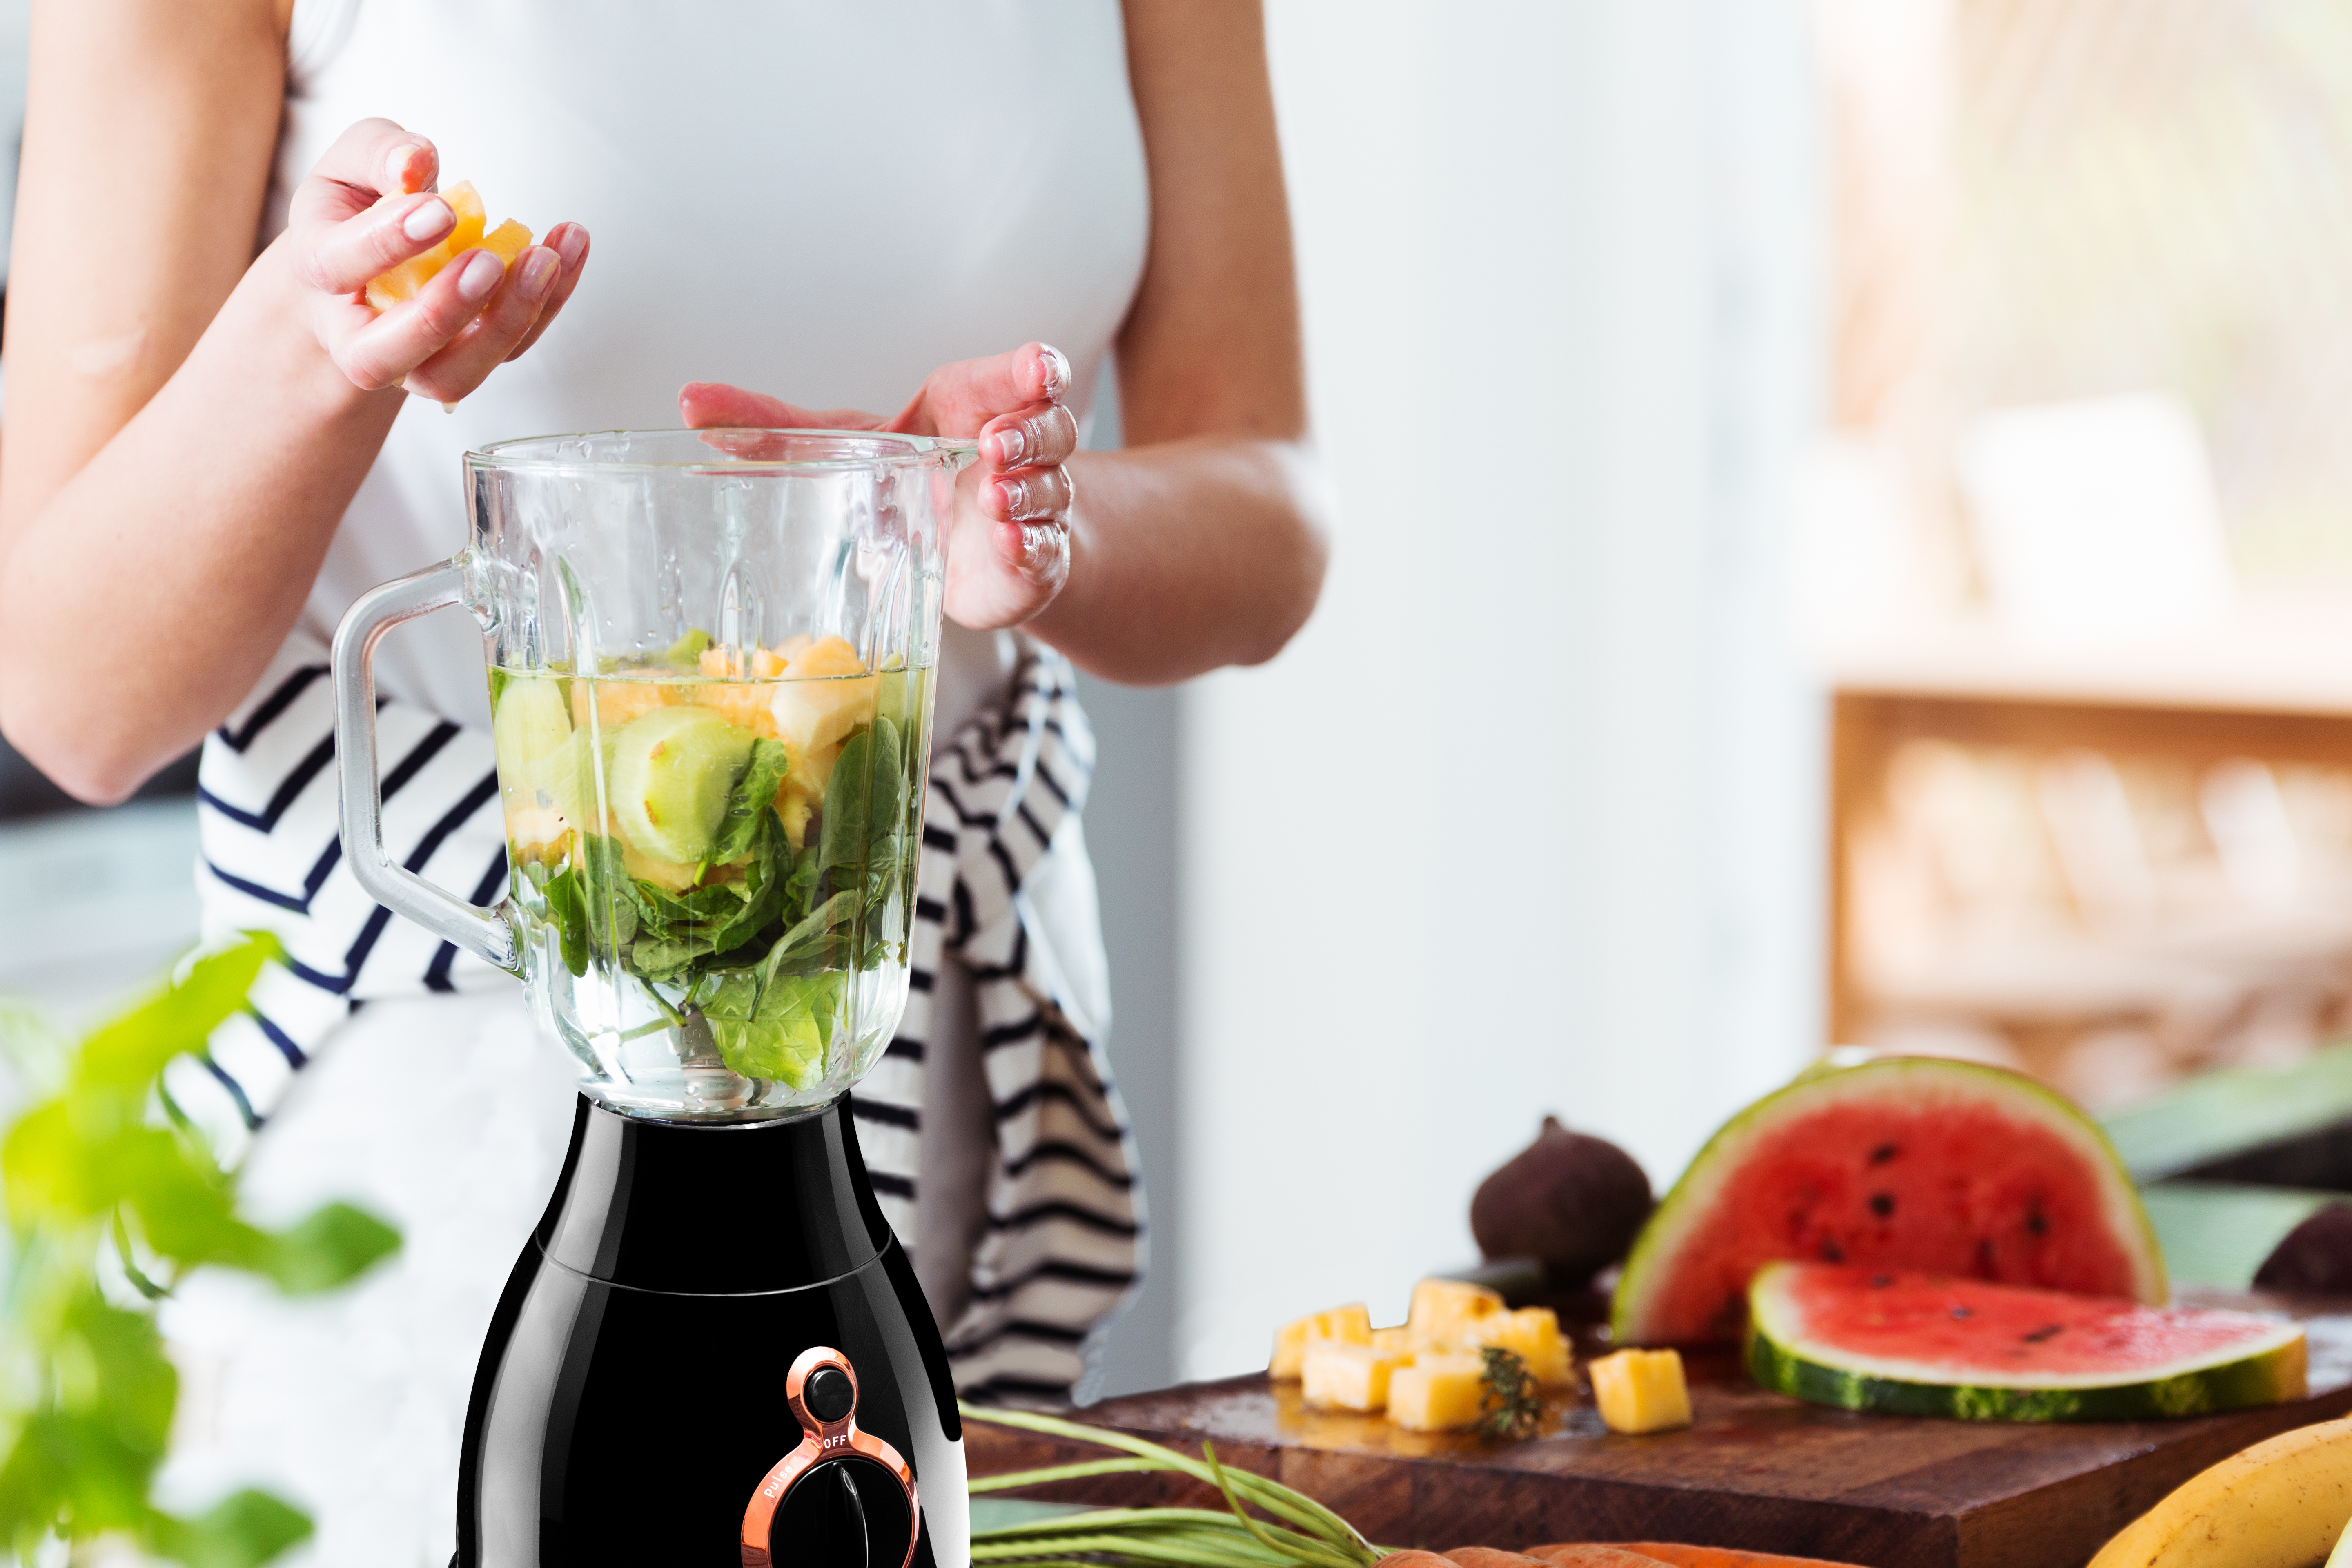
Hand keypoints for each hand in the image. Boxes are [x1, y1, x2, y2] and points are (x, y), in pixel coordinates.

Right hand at [286, 119, 589, 402]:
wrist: (373, 263)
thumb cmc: (359, 210)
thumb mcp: (354, 163)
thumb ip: (379, 153)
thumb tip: (415, 161)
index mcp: (319, 274)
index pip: (340, 267)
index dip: (387, 242)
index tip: (439, 210)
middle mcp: (357, 336)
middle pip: (388, 353)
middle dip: (444, 310)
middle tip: (491, 259)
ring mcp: (416, 361)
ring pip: (456, 372)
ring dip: (510, 318)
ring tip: (546, 257)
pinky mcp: (470, 360)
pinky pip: (510, 348)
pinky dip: (547, 303)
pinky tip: (568, 250)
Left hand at [679, 342, 1077, 629]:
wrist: (960, 555)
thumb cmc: (908, 484)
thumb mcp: (843, 445)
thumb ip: (775, 426)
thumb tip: (690, 402)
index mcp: (972, 406)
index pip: (1018, 375)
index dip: (1032, 369)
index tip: (1035, 371)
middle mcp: (1014, 451)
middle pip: (1048, 423)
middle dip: (1029, 429)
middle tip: (993, 444)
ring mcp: (1031, 507)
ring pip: (1050, 486)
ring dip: (1027, 489)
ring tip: (992, 496)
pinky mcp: (1034, 561)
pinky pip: (1044, 550)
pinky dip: (1029, 544)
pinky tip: (1008, 543)